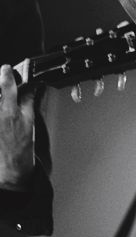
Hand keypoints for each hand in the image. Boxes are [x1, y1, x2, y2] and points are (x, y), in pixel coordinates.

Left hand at [0, 65, 34, 188]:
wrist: (10, 168)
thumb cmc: (20, 148)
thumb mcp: (29, 122)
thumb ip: (28, 101)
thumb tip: (32, 87)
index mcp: (9, 112)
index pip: (6, 85)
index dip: (6, 74)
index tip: (6, 69)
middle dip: (0, 86)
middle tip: (3, 85)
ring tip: (3, 100)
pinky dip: (0, 108)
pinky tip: (2, 115)